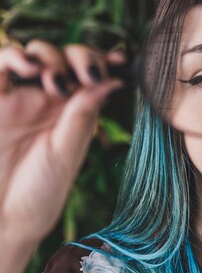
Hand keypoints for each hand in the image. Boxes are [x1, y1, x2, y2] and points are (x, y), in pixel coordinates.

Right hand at [0, 40, 125, 244]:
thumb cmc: (39, 193)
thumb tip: (113, 80)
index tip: (119, 59)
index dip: (104, 62)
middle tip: (88, 76)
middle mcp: (49, 99)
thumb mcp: (67, 152)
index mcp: (74, 111)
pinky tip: (30, 67)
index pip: (91, 74)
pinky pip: (3, 64)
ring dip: (53, 57)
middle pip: (68, 56)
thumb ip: (84, 114)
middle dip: (82, 57)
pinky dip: (16, 57)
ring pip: (39, 53)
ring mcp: (21, 96)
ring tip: (59, 82)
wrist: (3, 220)